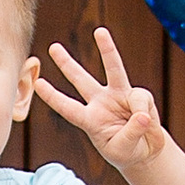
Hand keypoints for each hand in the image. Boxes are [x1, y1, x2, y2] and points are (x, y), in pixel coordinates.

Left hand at [34, 28, 166, 172]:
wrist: (146, 152)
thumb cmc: (128, 152)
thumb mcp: (124, 149)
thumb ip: (131, 133)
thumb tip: (141, 114)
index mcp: (90, 121)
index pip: (68, 108)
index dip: (53, 97)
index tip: (38, 84)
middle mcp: (101, 104)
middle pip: (81, 80)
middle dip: (66, 64)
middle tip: (52, 47)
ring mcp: (119, 96)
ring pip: (112, 69)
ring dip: (106, 49)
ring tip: (99, 32)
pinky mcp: (137, 96)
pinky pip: (141, 98)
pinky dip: (144, 110)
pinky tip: (147, 123)